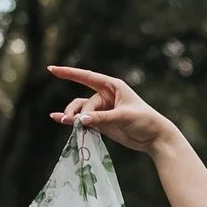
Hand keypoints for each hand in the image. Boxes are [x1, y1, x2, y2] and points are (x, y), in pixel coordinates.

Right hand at [46, 65, 172, 151]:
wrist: (154, 138)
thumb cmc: (144, 121)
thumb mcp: (124, 116)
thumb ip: (102, 118)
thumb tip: (81, 120)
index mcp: (112, 86)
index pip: (87, 77)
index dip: (69, 73)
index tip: (51, 69)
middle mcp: (106, 96)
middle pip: (85, 101)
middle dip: (79, 111)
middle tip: (78, 123)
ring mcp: (103, 110)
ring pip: (81, 111)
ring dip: (74, 117)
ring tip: (68, 123)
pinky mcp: (101, 123)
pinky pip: (83, 120)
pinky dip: (72, 120)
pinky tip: (58, 119)